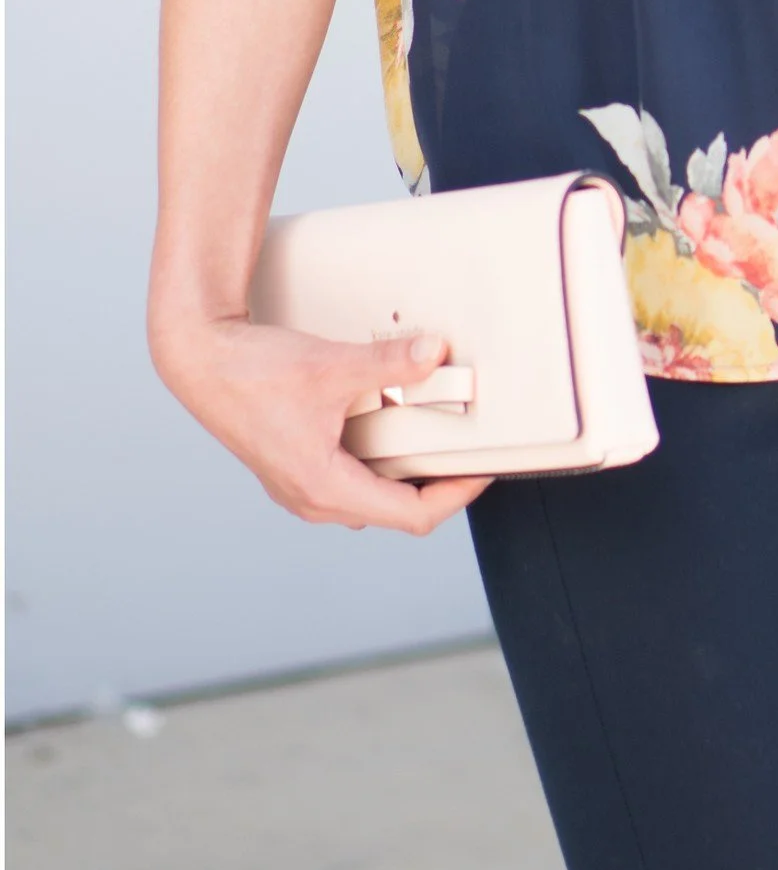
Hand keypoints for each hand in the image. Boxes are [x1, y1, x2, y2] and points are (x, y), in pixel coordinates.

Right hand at [150, 313, 493, 533]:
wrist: (200, 362)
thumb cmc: (254, 372)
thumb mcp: (332, 366)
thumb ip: (389, 363)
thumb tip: (435, 352)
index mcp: (325, 487)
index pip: (412, 517)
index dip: (457, 495)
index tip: (484, 471)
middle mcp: (313, 499)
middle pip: (395, 512)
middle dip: (437, 486)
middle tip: (468, 452)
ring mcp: (301, 489)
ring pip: (371, 499)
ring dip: (405, 476)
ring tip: (436, 442)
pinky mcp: (294, 470)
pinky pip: (350, 482)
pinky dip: (378, 464)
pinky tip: (389, 429)